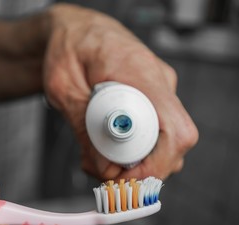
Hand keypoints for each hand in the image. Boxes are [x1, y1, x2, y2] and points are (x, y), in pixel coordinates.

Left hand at [0, 1, 197, 180]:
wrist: (74, 32)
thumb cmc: (67, 50)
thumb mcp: (63, 88)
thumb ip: (83, 126)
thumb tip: (106, 168)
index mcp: (141, 73)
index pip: (175, 130)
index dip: (157, 163)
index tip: (124, 177)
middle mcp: (158, 84)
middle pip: (173, 144)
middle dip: (141, 169)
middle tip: (103, 174)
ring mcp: (156, 93)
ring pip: (161, 145)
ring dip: (131, 162)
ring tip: (94, 160)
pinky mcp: (148, 102)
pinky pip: (149, 136)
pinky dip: (128, 153)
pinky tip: (100, 150)